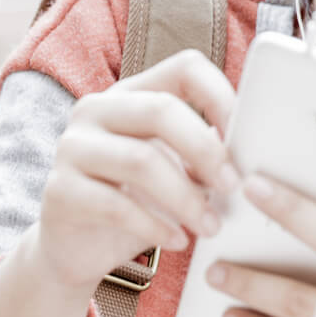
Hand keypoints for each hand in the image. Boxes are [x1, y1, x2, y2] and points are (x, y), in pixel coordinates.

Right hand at [28, 49, 243, 292]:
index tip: (245, 136)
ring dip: (186, 198)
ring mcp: (72, 147)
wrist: (75, 249)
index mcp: (131, 94)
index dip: (221, 95)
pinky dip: (155, 226)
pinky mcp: (60, 190)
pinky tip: (177, 242)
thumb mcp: (174, 171)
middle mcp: (95, 109)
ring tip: (211, 226)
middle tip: (233, 187)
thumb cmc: (134, 203)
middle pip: (161, 110)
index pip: (184, 68)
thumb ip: (203, 153)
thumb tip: (255, 152)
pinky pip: (116, 205)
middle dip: (206, 151)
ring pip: (141, 160)